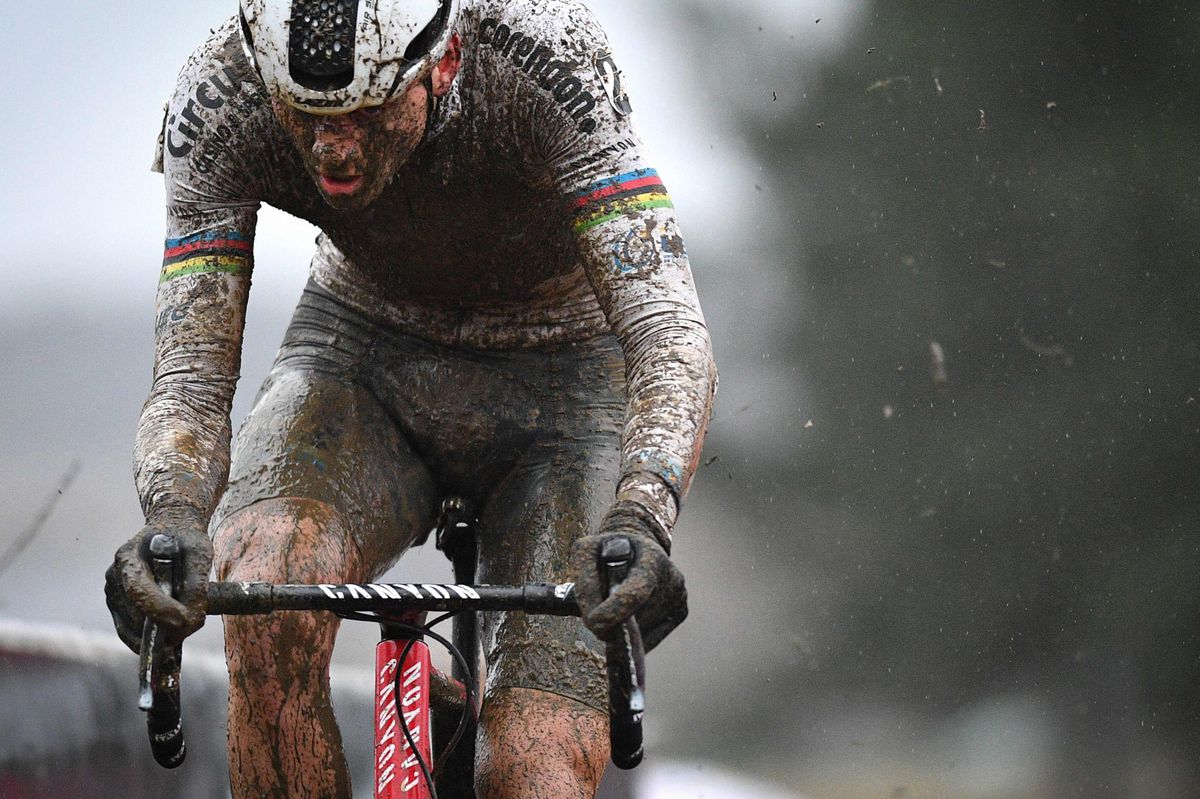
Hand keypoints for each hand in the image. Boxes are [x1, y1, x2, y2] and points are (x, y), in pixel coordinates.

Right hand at [104, 506, 211, 652]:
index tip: (185, 621)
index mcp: (129, 555)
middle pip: (136, 614)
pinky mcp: (116, 607)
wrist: (170, 530)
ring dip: (160, 634)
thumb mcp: (200, 552)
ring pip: (134, 628)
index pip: (138, 589)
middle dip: (166, 626)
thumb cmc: (186, 539)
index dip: (161, 609)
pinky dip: (150, 640)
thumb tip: (190, 621)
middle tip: (193, 623)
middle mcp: (114, 575)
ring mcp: (112, 593)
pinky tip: (170, 637)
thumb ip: (197, 585)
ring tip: (184, 621)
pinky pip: (130, 634)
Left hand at [572, 500, 686, 650]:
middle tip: (595, 621)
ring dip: (621, 631)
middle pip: (638, 616)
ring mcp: (679, 596)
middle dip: (611, 624)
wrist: (635, 545)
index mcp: (651, 557)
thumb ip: (586, 582)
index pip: (636, 592)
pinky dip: (632, 638)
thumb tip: (593, 619)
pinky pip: (651, 638)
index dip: (613, 612)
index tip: (592, 622)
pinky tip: (623, 621)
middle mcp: (671, 577)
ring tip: (610, 611)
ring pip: (643, 631)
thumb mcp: (588, 551)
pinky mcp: (680, 611)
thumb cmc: (607, 550)